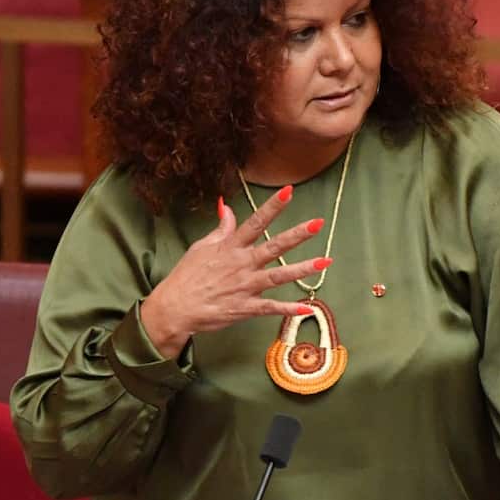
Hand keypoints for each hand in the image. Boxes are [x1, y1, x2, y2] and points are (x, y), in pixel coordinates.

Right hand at [141, 186, 329, 357]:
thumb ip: (221, 228)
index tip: (289, 190)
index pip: (256, 222)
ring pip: (278, 275)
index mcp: (231, 247)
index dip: (273, 206)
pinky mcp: (245, 307)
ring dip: (302, 269)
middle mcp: (241, 264)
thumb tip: (225, 206)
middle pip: (274, 246)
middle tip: (318, 223)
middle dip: (297, 234)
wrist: (175, 307)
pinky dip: (289, 309)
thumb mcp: (202, 247)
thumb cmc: (187, 276)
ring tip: (325, 262)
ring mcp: (245, 286)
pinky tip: (307, 307)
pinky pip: (271, 307)